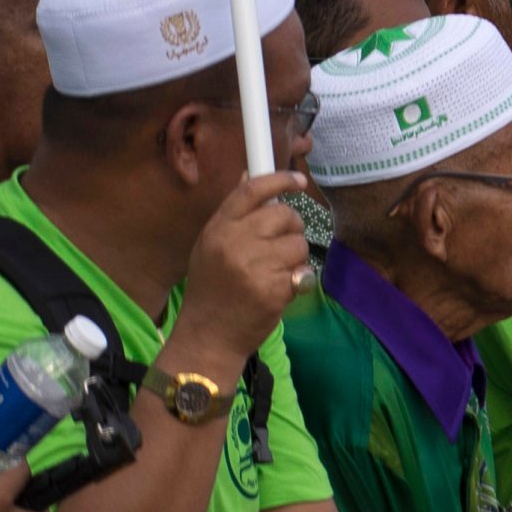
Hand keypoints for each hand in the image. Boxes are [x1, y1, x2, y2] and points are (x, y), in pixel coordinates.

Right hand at [166, 173, 314, 363]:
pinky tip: (277, 291)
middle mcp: (234, 243)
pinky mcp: (273, 288)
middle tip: (277, 249)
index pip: (252, 190)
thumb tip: (250, 174)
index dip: (279, 180)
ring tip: (272, 274)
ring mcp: (254, 265)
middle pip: (284, 214)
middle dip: (290, 229)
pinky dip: (297, 280)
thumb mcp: (210, 247)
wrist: (207, 337)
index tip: (299, 180)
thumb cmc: (212, 290)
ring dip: (294, 258)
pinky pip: (303, 270)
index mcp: (217, 229)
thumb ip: (234, 214)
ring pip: (298, 243)